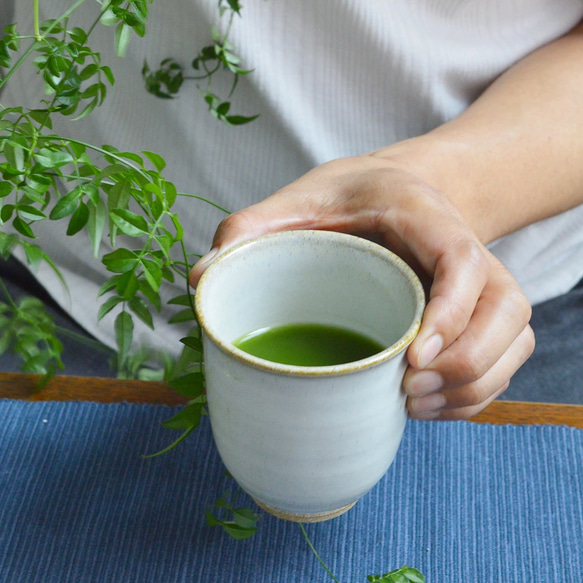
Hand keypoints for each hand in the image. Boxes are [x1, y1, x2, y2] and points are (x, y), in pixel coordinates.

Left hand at [189, 153, 534, 419]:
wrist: (398, 191)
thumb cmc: (352, 196)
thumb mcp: (301, 198)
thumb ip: (253, 228)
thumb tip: (203, 279)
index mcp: (427, 216)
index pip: (463, 261)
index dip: (451, 313)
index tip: (412, 358)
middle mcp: (468, 251)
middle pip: (505, 313)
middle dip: (464, 366)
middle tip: (405, 390)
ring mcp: (482, 285)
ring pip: (512, 343)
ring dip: (472, 387)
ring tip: (413, 404)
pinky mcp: (482, 313)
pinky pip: (503, 361)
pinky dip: (477, 393)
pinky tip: (429, 404)